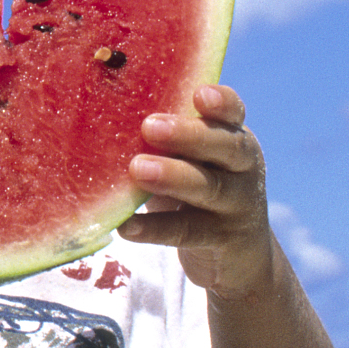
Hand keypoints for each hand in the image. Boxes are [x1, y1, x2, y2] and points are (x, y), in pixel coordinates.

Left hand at [118, 82, 277, 298]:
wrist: (238, 253)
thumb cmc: (198, 186)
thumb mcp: (190, 158)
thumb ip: (166, 137)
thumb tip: (105, 110)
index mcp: (233, 136)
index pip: (233, 112)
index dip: (221, 102)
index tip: (199, 94)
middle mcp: (243, 167)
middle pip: (224, 145)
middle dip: (188, 135)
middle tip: (149, 126)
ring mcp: (239, 204)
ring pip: (208, 187)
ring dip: (172, 177)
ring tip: (138, 169)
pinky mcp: (225, 239)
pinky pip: (188, 231)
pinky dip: (155, 228)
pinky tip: (126, 225)